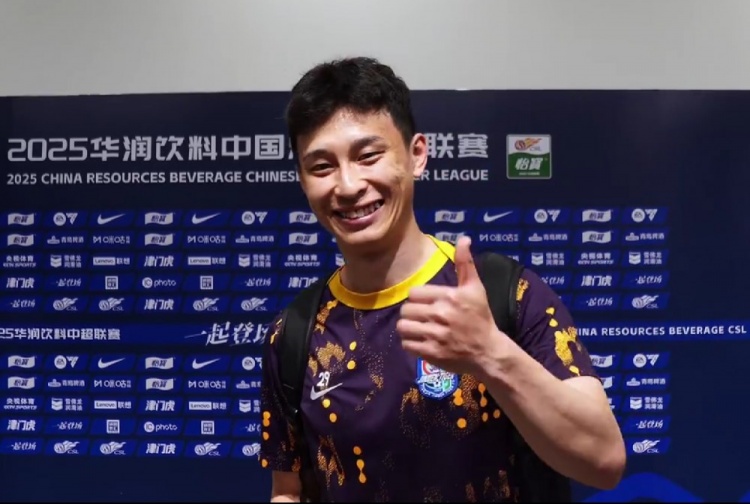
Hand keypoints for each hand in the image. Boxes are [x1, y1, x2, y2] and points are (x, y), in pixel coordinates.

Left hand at [396, 236, 501, 375]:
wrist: (488, 351)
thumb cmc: (481, 317)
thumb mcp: (476, 288)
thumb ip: (465, 264)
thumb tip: (463, 238)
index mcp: (449, 296)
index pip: (414, 293)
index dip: (418, 298)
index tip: (427, 303)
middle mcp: (441, 314)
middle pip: (406, 310)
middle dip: (412, 313)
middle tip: (422, 317)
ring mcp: (435, 335)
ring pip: (403, 327)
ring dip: (408, 328)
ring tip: (418, 329)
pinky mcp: (431, 353)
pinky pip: (406, 345)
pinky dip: (410, 344)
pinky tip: (421, 341)